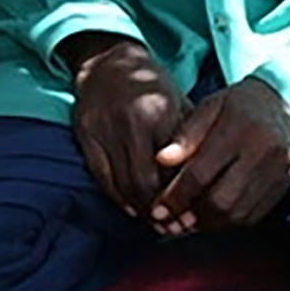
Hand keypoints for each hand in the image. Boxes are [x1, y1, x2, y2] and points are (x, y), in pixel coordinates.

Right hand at [70, 38, 186, 218]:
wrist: (108, 63)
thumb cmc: (152, 87)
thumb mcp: (179, 104)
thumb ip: (189, 138)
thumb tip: (204, 178)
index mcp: (158, 113)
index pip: (171, 166)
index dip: (181, 195)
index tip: (190, 215)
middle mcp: (129, 124)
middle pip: (143, 182)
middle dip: (159, 210)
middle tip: (173, 227)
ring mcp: (103, 132)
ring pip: (120, 185)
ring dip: (138, 210)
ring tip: (155, 223)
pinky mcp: (85, 138)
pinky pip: (102, 179)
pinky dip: (118, 198)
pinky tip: (133, 208)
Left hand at [148, 77, 289, 235]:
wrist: (288, 102)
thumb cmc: (241, 105)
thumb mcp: (211, 107)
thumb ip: (186, 134)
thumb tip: (161, 160)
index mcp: (241, 129)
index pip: (200, 173)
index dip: (174, 196)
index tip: (157, 209)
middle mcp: (264, 152)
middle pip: (221, 201)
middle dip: (191, 215)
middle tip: (172, 219)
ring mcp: (279, 170)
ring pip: (237, 214)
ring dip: (209, 223)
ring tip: (190, 219)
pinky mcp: (286, 182)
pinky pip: (254, 215)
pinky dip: (229, 221)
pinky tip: (214, 215)